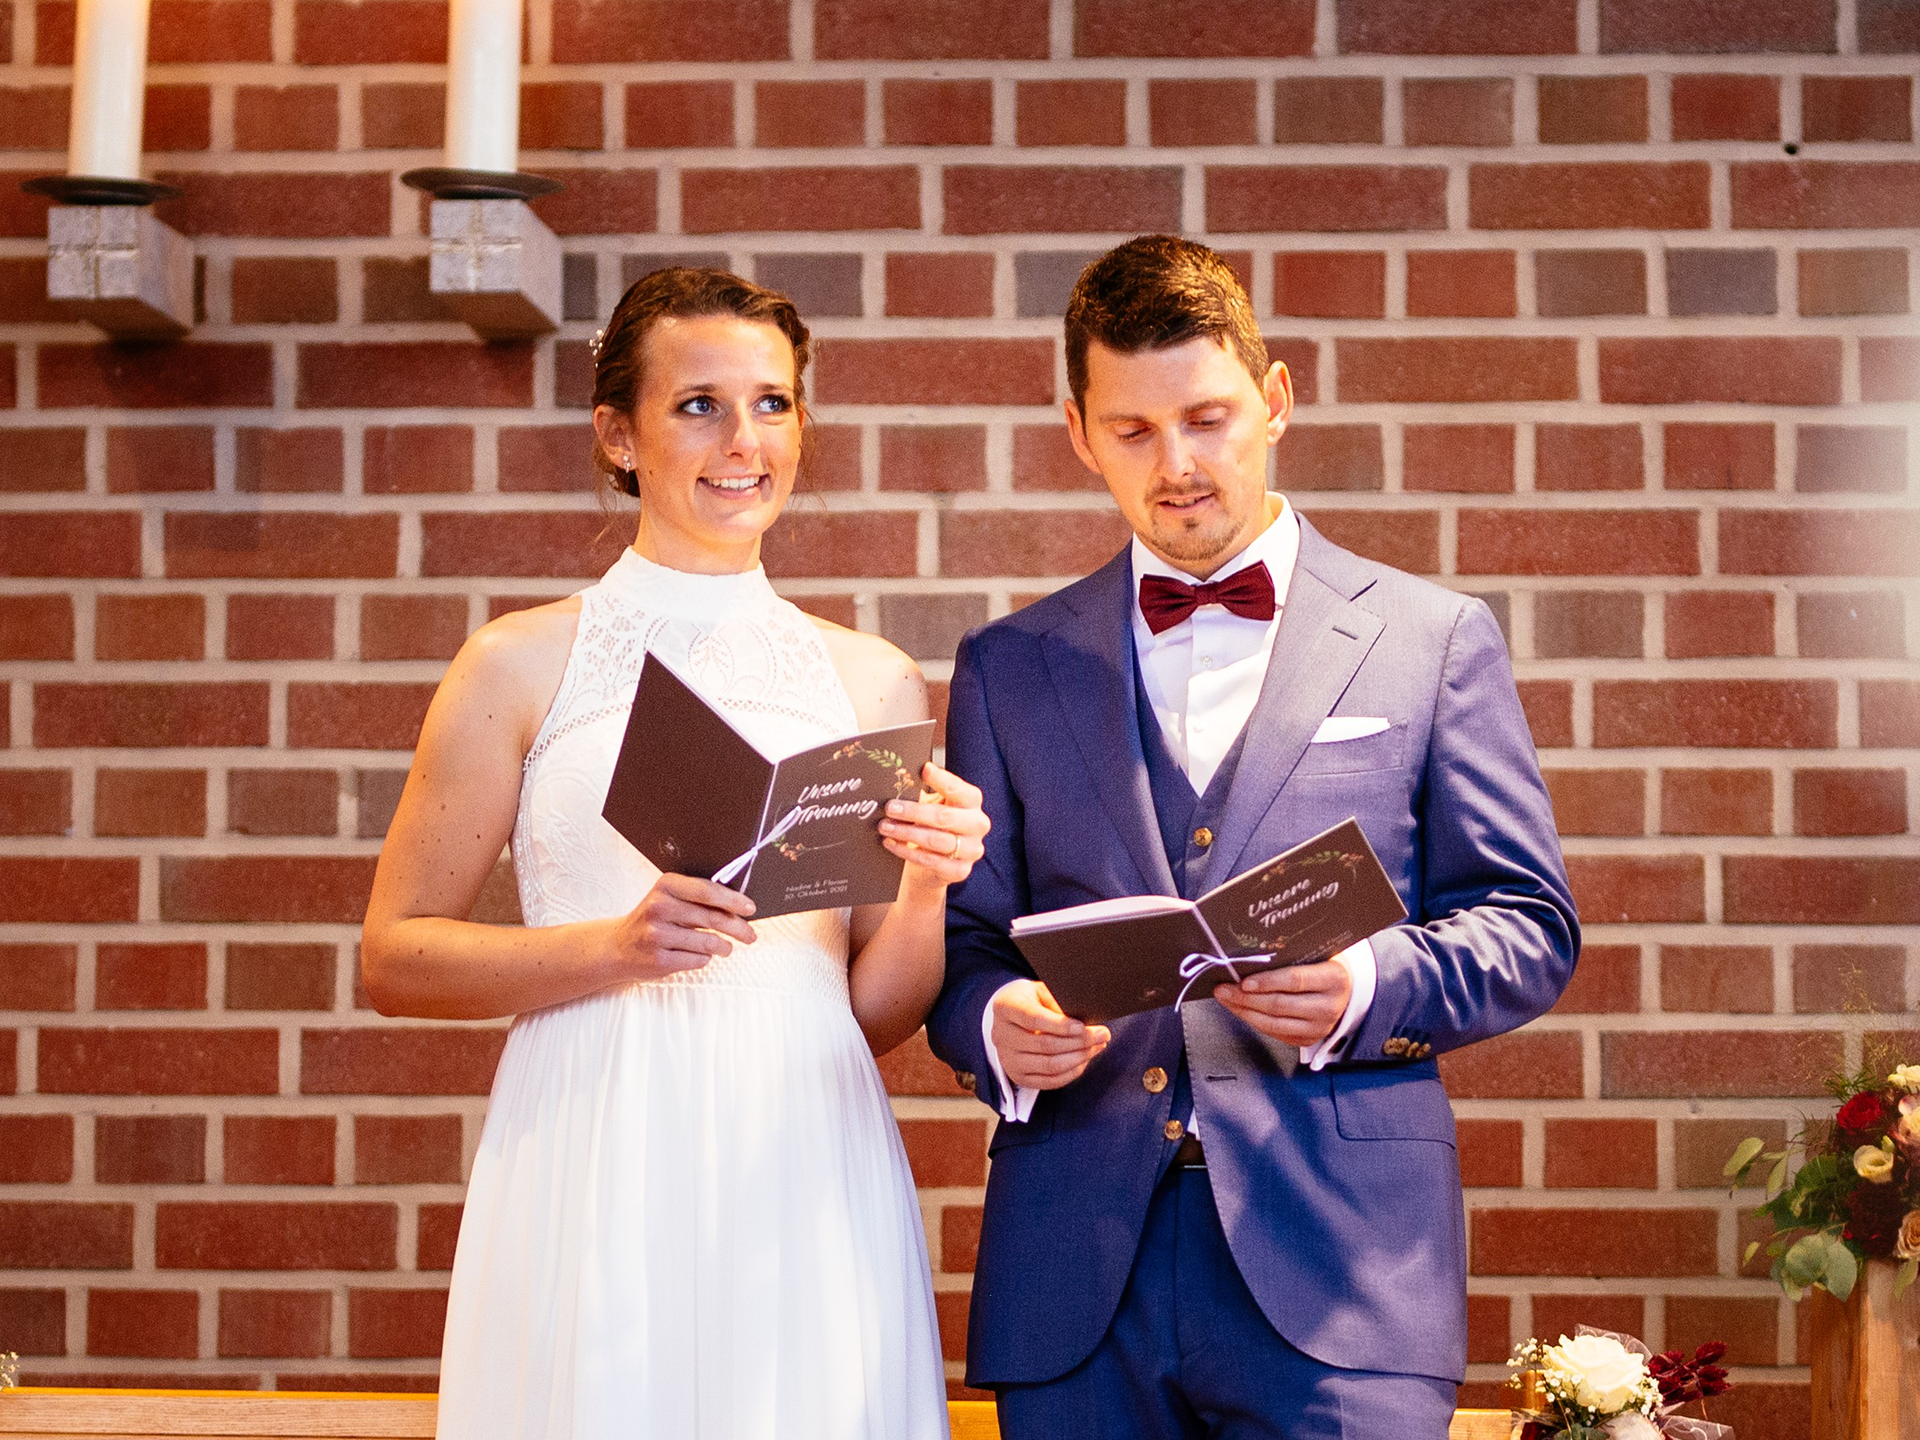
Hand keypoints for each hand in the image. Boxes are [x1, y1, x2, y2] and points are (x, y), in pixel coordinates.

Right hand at [600, 872, 756, 982]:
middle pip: (712, 918)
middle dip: (738, 928)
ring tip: (726, 948)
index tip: (750, 908)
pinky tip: (700, 955)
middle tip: (750, 935)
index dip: (733, 900)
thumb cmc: (651, 920)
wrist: (617, 947)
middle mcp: (659, 908)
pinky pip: (698, 960)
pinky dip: (704, 958)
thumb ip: (696, 898)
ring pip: (709, 942)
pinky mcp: (659, 960)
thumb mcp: (668, 898)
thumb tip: (737, 907)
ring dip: (724, 947)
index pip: (707, 891)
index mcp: (666, 886)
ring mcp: (657, 935)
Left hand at [878, 762, 990, 891]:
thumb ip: (922, 793)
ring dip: (906, 833)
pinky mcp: (960, 870)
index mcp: (971, 802)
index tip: (924, 769)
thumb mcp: (932, 804)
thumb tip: (901, 778)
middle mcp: (977, 824)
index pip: (959, 789)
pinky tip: (891, 844)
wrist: (936, 861)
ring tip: (886, 827)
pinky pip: (930, 861)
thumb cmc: (933, 825)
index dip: (941, 779)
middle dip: (913, 812)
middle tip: (890, 808)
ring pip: (936, 841)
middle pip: (944, 817)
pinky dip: (907, 852)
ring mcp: (971, 849)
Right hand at [990, 980, 1109, 1090]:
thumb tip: (1082, 1017)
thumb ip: (1056, 1000)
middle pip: (1045, 1045)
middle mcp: (1001, 1035)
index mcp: (1005, 1007)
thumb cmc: (1030, 1000)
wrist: (1009, 1017)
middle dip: (1079, 1042)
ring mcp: (1008, 1059)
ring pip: (1050, 1066)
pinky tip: (1085, 1060)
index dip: (1061, 1025)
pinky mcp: (1018, 1077)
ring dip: (1079, 1058)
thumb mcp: (1040, 990)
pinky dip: (1071, 1072)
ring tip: (1097, 1046)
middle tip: (1102, 1035)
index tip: (1083, 1026)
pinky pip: (1050, 1081)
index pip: (1033, 1019)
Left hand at [1213, 958, 1351, 1046]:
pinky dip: (1253, 1020)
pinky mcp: (1308, 1040)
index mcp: (1334, 979)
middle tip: (1223, 988)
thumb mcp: (1315, 953)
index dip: (1266, 982)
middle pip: (1279, 1005)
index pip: (1294, 981)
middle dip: (1246, 998)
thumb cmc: (1324, 965)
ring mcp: (1320, 1028)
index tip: (1243, 981)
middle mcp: (1329, 1007)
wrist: (1346, 990)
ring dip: (1244, 1011)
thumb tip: (1249, 955)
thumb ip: (1290, 955)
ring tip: (1225, 998)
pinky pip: (1274, 1032)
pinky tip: (1240, 1009)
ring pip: (1273, 1023)